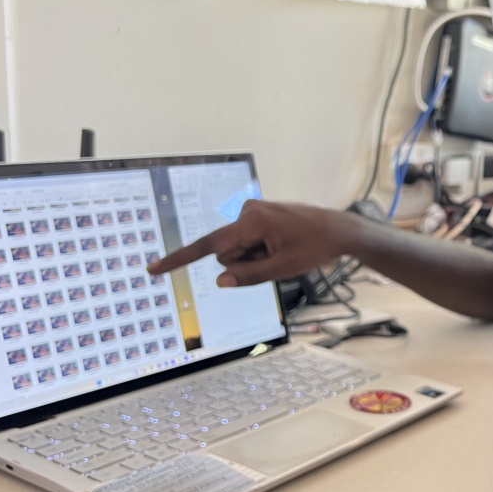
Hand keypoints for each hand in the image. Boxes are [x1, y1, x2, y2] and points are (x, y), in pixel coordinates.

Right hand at [147, 200, 354, 286]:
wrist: (339, 229)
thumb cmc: (314, 246)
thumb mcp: (281, 269)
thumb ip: (248, 276)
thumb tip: (221, 280)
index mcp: (250, 222)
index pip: (208, 246)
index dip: (179, 260)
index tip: (153, 269)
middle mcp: (246, 211)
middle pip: (226, 252)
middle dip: (245, 262)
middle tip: (278, 257)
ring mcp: (252, 212)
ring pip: (238, 249)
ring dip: (256, 256)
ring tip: (284, 249)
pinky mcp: (259, 215)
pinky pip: (248, 241)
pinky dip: (261, 249)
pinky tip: (283, 244)